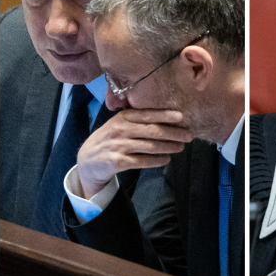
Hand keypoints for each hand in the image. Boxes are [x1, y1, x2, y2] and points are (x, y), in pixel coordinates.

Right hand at [76, 109, 191, 198]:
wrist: (87, 160)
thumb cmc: (109, 138)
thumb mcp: (118, 124)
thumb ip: (136, 119)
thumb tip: (165, 117)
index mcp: (122, 117)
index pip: (147, 114)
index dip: (165, 115)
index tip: (181, 116)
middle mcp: (120, 130)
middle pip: (152, 130)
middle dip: (173, 133)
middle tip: (188, 135)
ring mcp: (119, 146)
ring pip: (150, 146)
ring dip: (168, 147)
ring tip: (180, 147)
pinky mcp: (118, 161)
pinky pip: (142, 161)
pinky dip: (157, 161)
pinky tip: (166, 159)